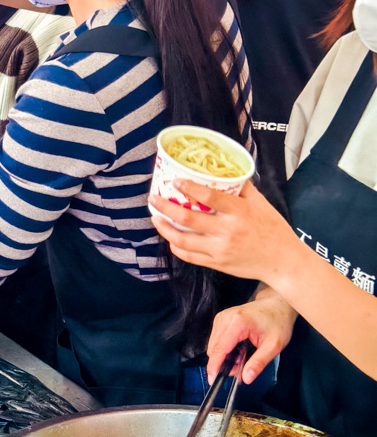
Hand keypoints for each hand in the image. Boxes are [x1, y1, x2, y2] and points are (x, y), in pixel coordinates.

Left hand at [149, 179, 297, 285]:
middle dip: (165, 207)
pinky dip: (176, 246)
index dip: (188, 188)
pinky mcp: (217, 264)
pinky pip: (190, 256)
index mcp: (239, 212)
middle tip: (153, 199)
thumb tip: (227, 173)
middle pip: (187, 219)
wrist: (283, 262)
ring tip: (155, 218)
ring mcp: (220, 250)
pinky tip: (170, 238)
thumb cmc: (274, 230)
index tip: (174, 181)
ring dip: (164, 228)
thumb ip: (243, 188)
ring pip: (183, 240)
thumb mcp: (262, 203)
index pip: (208, 198)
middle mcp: (227, 231)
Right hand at [205, 293, 295, 385]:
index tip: (212, 380)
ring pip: (213, 345)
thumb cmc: (278, 322)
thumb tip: (246, 378)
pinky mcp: (221, 319)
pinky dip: (224, 349)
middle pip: (214, 348)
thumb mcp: (273, 346)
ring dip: (223, 356)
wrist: (277, 304)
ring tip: (241, 358)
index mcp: (237, 323)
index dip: (214, 366)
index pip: (219, 349)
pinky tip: (237, 350)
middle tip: (241, 369)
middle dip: (223, 363)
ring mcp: (221, 317)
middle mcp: (225, 318)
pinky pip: (216, 339)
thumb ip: (259, 363)